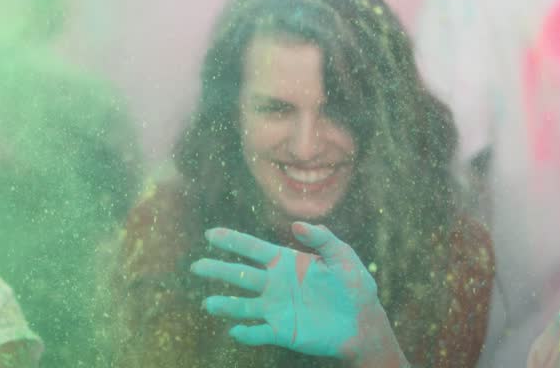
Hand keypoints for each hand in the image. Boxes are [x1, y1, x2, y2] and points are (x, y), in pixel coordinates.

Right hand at [191, 223, 401, 364]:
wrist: (363, 323)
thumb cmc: (355, 287)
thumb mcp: (342, 256)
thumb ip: (322, 238)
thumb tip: (296, 226)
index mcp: (286, 263)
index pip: (253, 248)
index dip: (232, 240)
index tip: (210, 234)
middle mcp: (275, 284)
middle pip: (240, 275)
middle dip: (218, 270)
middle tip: (196, 266)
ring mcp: (277, 309)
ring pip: (244, 306)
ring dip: (226, 305)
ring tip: (208, 303)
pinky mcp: (284, 332)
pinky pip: (259, 333)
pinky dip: (246, 334)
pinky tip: (234, 331)